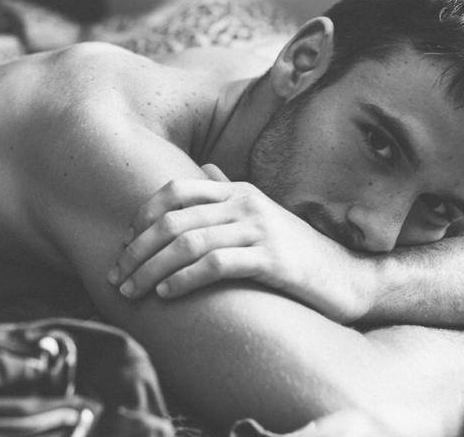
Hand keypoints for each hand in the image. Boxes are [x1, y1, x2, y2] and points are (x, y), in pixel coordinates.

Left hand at [107, 164, 374, 321]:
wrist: (347, 276)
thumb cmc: (297, 250)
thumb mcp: (262, 215)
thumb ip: (231, 192)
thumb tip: (204, 170)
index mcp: (237, 192)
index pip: (174, 191)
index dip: (142, 217)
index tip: (123, 245)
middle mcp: (245, 204)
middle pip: (172, 220)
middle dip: (136, 250)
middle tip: (116, 277)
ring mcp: (259, 229)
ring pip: (187, 243)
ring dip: (150, 269)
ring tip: (132, 291)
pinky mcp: (271, 259)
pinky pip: (215, 265)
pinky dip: (183, 280)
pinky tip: (166, 294)